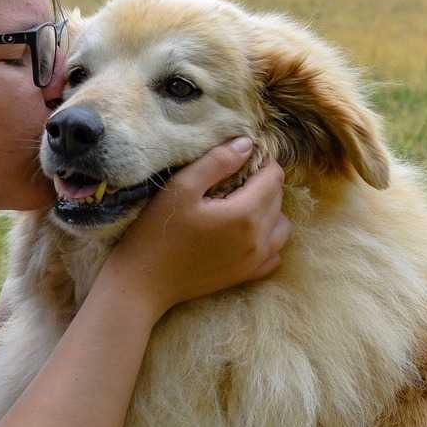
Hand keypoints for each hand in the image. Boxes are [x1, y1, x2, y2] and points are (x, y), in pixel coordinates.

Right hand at [105, 138, 288, 318]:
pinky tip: (243, 233)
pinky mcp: (248, 275)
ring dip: (269, 210)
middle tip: (232, 180)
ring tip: (240, 205)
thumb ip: (217, 162)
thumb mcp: (182, 187)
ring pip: (282, 226)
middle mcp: (259, 239)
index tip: (238, 161)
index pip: (274, 177)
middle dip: (262, 184)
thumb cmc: (158, 232)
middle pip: (279, 199)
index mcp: (245, 214)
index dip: (260, 162)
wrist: (144, 282)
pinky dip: (267, 238)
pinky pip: (275, 252)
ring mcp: (256, 261)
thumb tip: (247, 144)